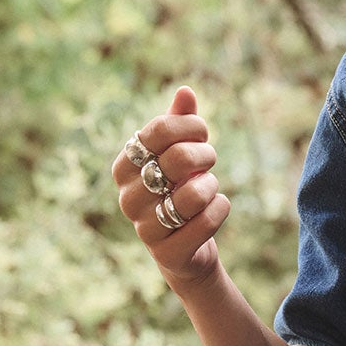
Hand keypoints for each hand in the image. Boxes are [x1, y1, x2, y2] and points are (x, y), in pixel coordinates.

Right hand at [112, 86, 229, 293]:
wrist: (186, 246)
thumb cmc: (179, 190)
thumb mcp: (178, 155)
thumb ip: (179, 123)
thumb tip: (186, 91)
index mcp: (124, 166)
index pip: (159, 130)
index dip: (191, 126)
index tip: (202, 132)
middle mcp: (127, 198)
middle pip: (179, 159)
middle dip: (205, 155)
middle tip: (208, 162)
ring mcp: (144, 228)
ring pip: (194, 193)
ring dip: (212, 186)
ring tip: (209, 189)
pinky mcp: (167, 253)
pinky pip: (207, 222)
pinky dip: (221, 208)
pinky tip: (216, 208)